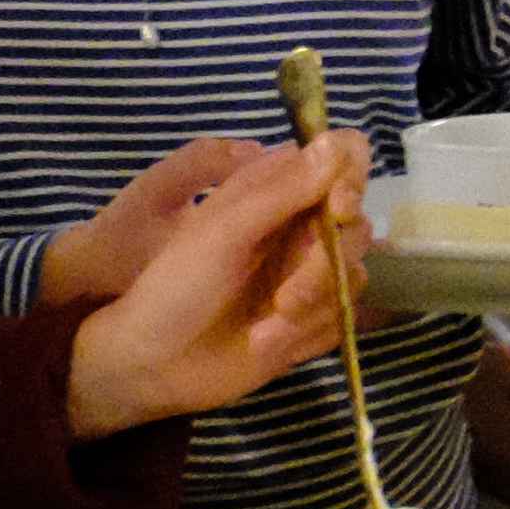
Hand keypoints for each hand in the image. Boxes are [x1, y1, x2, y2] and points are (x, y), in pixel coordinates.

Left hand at [63, 130, 367, 437]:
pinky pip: (345, 314)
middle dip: (326, 261)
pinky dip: (316, 330)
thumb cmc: (174, 288)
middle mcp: (293, 227)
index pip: (340, 160)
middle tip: (286, 297)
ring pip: (352, 272)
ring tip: (268, 326)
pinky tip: (271, 344)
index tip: (338, 208)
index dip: (351, 178)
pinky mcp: (310, 319)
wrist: (153, 367)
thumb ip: (282, 189)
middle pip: (355, 224)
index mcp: (270, 190)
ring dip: (317, 301)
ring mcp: (304, 274)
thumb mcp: (224, 232)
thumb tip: (340, 141)